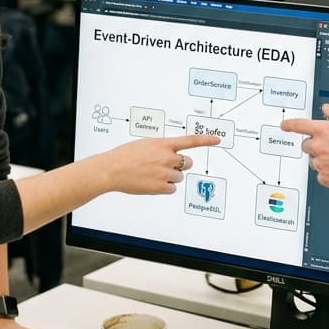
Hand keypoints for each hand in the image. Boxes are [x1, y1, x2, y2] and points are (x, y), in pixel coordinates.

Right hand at [100, 133, 219, 194]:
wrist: (111, 169)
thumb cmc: (124, 156)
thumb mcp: (144, 145)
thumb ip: (160, 148)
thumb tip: (169, 155)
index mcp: (162, 144)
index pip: (190, 141)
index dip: (206, 140)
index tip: (217, 139)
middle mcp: (166, 157)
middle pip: (187, 163)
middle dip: (180, 166)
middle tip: (166, 167)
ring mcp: (164, 172)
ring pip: (179, 177)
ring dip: (170, 177)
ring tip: (152, 175)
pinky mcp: (160, 186)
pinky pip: (171, 189)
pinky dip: (164, 188)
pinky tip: (151, 183)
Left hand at [281, 104, 328, 191]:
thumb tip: (326, 109)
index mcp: (324, 131)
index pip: (299, 125)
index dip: (290, 125)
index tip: (284, 125)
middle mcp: (319, 147)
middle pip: (307, 145)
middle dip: (316, 144)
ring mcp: (321, 164)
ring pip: (314, 160)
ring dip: (322, 159)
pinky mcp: (325, 179)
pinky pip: (321, 174)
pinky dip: (328, 172)